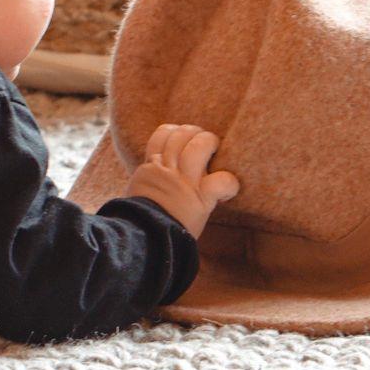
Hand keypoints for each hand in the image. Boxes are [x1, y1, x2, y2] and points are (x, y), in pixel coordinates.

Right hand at [122, 123, 240, 237]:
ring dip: (210, 143)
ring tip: (216, 150)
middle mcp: (167, 169)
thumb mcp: (139, 191)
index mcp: (151, 167)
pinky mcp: (201, 197)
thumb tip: (155, 181)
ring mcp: (184, 181)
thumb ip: (150, 180)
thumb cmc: (141, 220)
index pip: (161, 134)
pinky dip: (229, 183)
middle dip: (195, 133)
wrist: (143, 238)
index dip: (175, 131)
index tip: (182, 139)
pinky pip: (221, 181)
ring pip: (198, 147)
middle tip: (203, 141)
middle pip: (182, 135)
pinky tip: (228, 189)